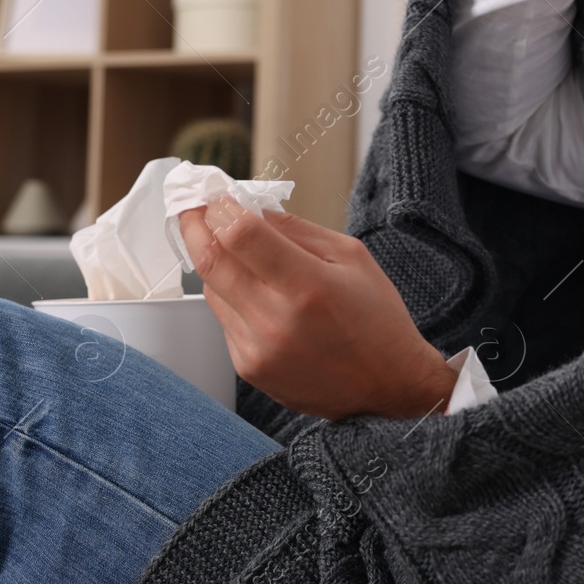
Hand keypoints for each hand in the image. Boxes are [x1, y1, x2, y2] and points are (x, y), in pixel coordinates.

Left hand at [177, 197, 456, 421]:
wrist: (388, 387)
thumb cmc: (378, 319)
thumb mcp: (353, 258)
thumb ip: (299, 231)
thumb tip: (252, 209)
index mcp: (309, 285)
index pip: (241, 236)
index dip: (220, 209)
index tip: (217, 196)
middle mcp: (276, 319)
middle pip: (211, 261)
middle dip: (195, 226)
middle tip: (195, 209)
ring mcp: (258, 348)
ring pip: (212, 290)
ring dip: (218, 264)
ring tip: (240, 255)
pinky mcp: (249, 368)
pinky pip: (225, 320)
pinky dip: (234, 299)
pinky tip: (264, 300)